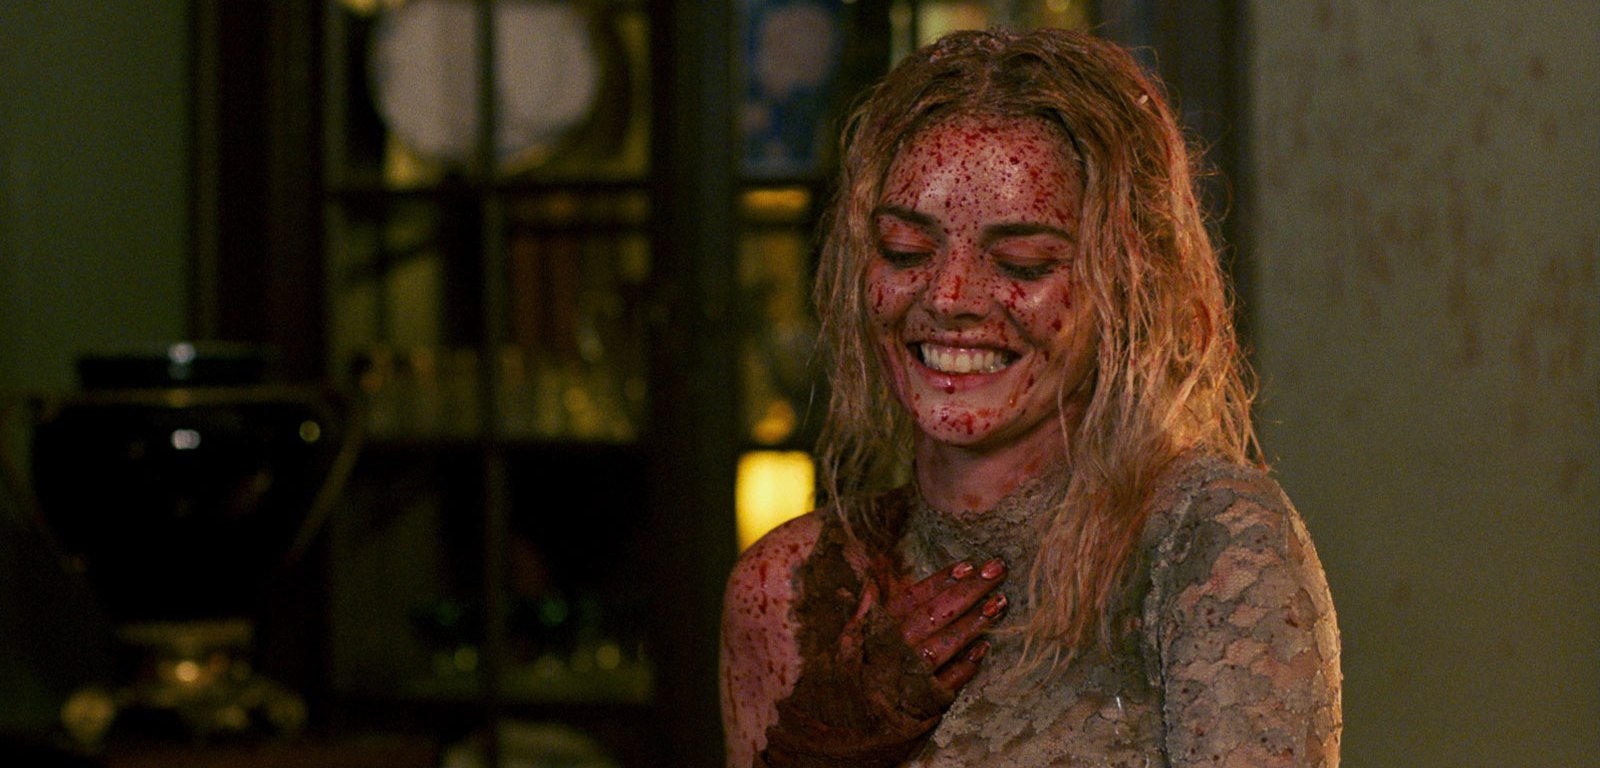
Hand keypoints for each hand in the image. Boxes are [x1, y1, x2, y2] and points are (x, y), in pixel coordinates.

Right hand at [757, 553, 1008, 767]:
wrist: (820, 745)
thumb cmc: (827, 692)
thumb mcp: (835, 650)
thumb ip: (858, 617)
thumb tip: (868, 584)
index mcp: (872, 633)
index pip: (913, 599)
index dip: (941, 580)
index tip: (967, 564)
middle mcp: (891, 654)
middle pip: (936, 616)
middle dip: (968, 592)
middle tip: (996, 570)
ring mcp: (907, 682)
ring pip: (946, 645)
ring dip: (975, 624)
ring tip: (1000, 603)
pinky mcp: (919, 710)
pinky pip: (949, 685)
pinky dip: (967, 667)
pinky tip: (984, 649)